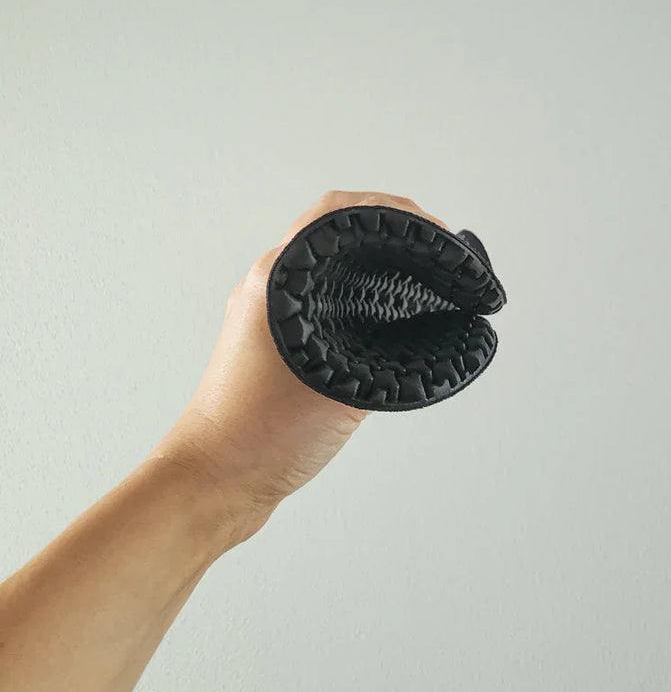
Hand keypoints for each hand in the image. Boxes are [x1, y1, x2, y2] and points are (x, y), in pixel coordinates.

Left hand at [148, 190, 450, 552]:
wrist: (213, 482)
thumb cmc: (257, 435)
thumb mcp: (333, 387)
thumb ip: (380, 352)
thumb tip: (421, 329)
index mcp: (276, 281)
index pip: (335, 214)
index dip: (390, 209)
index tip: (432, 231)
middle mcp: (271, 289)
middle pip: (335, 234)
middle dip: (389, 233)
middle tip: (436, 253)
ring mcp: (272, 317)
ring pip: (330, 270)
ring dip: (373, 266)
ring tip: (422, 280)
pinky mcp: (279, 346)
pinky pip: (325, 304)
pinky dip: (359, 298)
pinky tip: (389, 321)